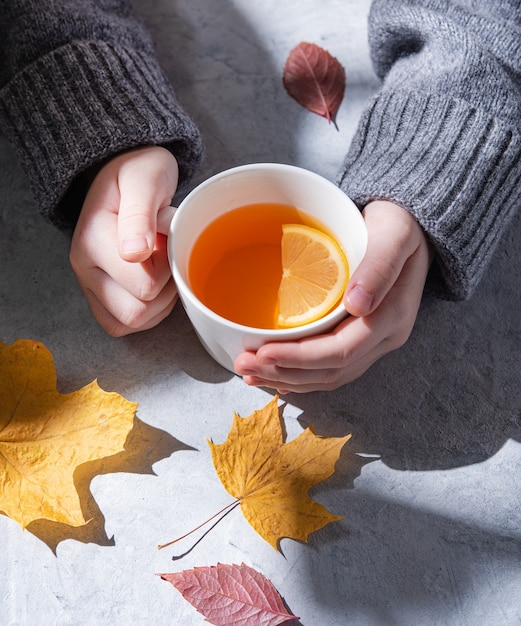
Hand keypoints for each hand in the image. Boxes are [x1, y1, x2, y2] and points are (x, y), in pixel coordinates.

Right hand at [70, 146, 178, 335]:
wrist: (125, 172)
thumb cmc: (138, 174)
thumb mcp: (145, 180)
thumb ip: (140, 215)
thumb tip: (134, 253)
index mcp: (93, 240)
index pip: (145, 286)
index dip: (168, 269)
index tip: (167, 239)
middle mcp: (84, 267)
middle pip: (136, 312)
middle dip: (164, 289)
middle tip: (166, 255)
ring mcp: (89, 284)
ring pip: (131, 323)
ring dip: (158, 304)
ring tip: (161, 267)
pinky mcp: (98, 296)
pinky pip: (126, 324)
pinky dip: (149, 312)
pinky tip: (156, 284)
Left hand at [234, 200, 432, 391]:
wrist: (412, 228)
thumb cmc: (399, 225)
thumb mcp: (394, 233)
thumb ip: (379, 266)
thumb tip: (357, 303)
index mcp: (391, 316)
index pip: (340, 352)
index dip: (299, 358)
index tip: (263, 353)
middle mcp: (385, 337)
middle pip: (331, 371)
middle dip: (285, 371)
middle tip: (244, 365)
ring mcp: (375, 342)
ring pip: (329, 376)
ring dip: (288, 378)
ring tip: (251, 373)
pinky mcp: (363, 340)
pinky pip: (331, 368)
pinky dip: (301, 374)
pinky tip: (276, 372)